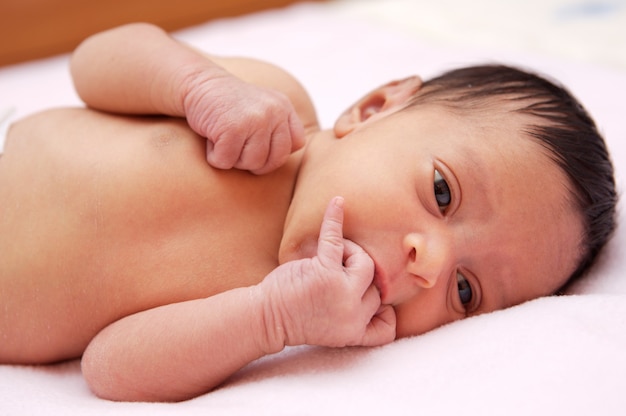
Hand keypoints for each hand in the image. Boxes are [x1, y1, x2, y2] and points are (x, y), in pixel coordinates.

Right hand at [183, 74, 304, 174]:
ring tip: (224, 137)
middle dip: (253, 161)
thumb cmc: (228, 104)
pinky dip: (214, 156)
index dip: (274, 151)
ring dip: (232, 158)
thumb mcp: (262, 108)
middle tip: (236, 144)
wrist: (197, 83)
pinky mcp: (233, 128)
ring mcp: (255, 119)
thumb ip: (279, 128)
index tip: (255, 142)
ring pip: (251, 163)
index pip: (296, 144)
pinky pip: (226, 161)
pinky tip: (212, 136)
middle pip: (274, 160)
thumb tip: (293, 152)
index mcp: (284, 107)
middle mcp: (274, 112)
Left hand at [259, 197, 395, 349]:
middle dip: (357, 274)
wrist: (266, 318)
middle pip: (376, 285)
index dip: (381, 310)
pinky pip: (335, 239)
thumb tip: (379, 289)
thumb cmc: (297, 317)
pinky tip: (337, 203)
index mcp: (355, 333)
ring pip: (365, 262)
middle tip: (334, 272)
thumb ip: (354, 315)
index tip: (365, 300)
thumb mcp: (334, 329)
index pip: (387, 325)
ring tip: (331, 256)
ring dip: (350, 253)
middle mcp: (352, 316)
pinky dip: (334, 218)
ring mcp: (341, 293)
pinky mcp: (324, 272)